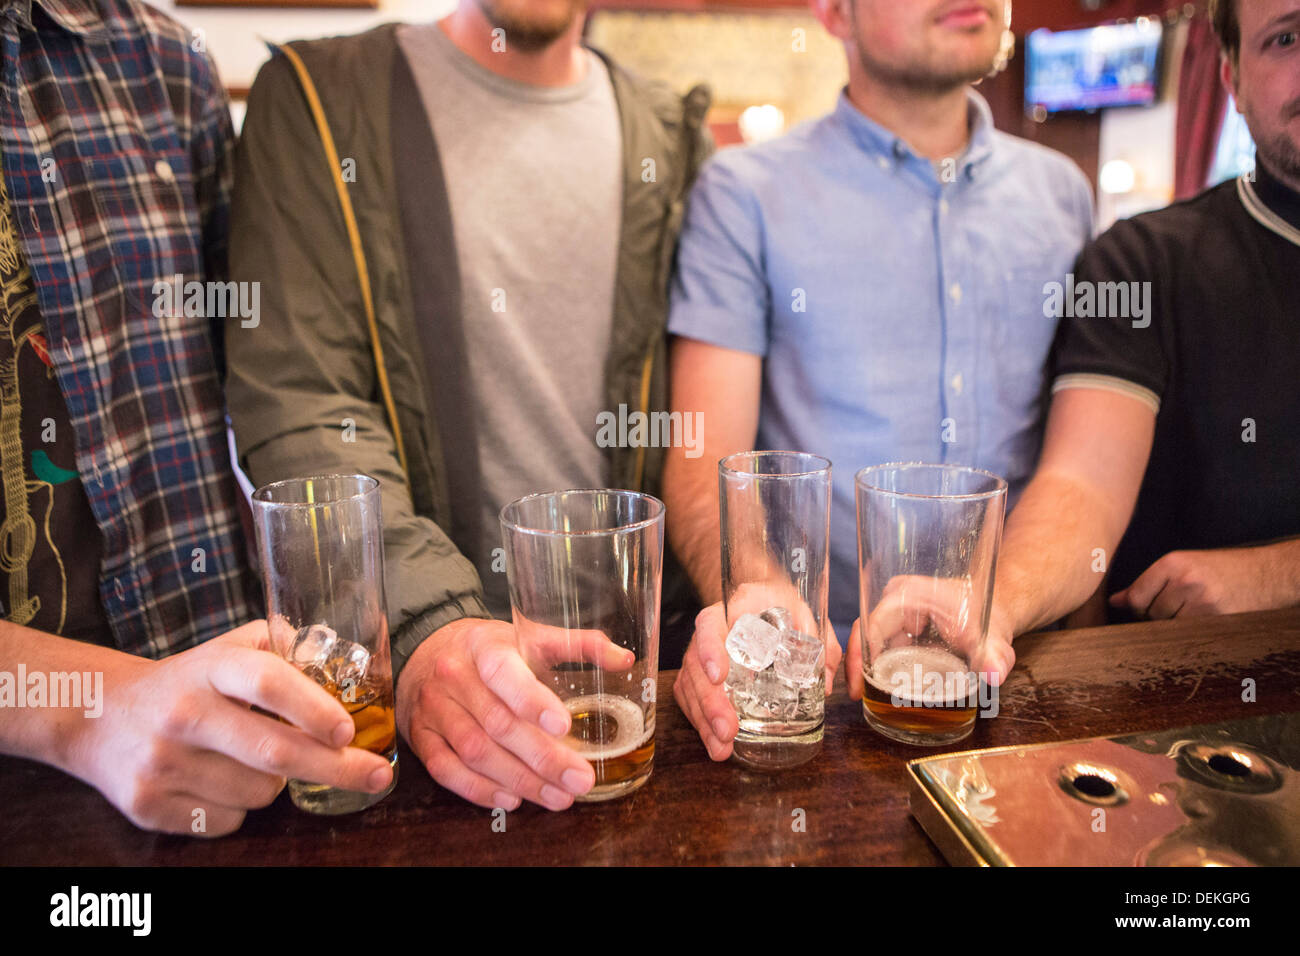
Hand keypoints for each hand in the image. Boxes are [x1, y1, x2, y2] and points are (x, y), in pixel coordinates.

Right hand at [71, 621, 392, 836]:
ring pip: (258, 792)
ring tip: (252, 758)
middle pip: (274, 751)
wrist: (97, 715)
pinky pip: (226, 820)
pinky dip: (238, 807)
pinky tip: (218, 781)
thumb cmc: (185, 682)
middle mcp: (184, 713)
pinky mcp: (147, 805)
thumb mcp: (225, 650)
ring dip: (277, 783)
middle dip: (336, 767)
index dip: (314, 708)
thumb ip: (280, 647)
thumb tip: (339, 651)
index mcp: (210, 668)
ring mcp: (163, 763)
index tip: (348, 730)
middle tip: (376, 773)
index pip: (267, 683)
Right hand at [397, 615, 634, 810]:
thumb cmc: (489, 648)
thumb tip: (623, 659)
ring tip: (558, 796)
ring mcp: (435, 709)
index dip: (533, 702)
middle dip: (542, 757)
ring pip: (475, 752)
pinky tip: (511, 799)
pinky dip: (479, 790)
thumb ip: (578, 645)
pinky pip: (446, 770)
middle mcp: (455, 677)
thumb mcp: (530, 636)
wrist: (426, 652)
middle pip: (498, 724)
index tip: (564, 727)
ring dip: (519, 780)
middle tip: (579, 779)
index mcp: (485, 647)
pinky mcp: (422, 736)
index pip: (505, 674)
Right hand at [672, 582, 840, 761]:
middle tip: (728, 729)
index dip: (710, 649)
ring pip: (690, 686)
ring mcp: (699, 653)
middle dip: (711, 701)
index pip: (711, 624)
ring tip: (722, 748)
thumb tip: (824, 682)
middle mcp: (710, 631)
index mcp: (734, 609)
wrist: (759, 598)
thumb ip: (819, 642)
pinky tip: (716, 744)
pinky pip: (689, 698)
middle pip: (697, 665)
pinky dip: (700, 723)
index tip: (720, 676)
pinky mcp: (697, 673)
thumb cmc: (781, 605)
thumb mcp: (805, 612)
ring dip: (704, 720)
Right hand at [846, 575, 1014, 700]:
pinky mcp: (901, 626)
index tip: (858, 681)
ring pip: (872, 640)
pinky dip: (880, 666)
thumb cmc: (990, 614)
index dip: (860, 653)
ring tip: (863, 695)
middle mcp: (897, 600)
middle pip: (865, 632)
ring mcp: (898, 613)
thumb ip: (994, 656)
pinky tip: (878, 687)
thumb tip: (994, 674)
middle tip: (856, 695)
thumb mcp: (992, 637)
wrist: (995, 606)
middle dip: (857, 664)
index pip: (873, 623)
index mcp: (910, 594)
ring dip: (867, 667)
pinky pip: (883, 645)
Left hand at [1110, 547, 1291, 618]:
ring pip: (1169, 626)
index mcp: (1172, 563)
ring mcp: (1202, 600)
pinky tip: (1206, 619)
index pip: (1136, 597)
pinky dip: (1193, 631)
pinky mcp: (1217, 618)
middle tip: (1179, 607)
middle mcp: (1185, 580)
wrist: (1266, 574)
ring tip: (1194, 611)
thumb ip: (1147, 583)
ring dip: (1177, 625)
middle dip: (1159, 617)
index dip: (1138, 608)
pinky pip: (1189, 634)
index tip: (1148, 608)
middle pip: (1151, 615)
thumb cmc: (1220, 569)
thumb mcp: (1182, 566)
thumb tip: (1115, 601)